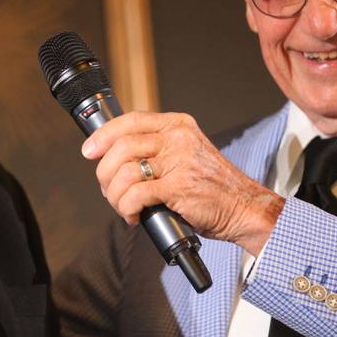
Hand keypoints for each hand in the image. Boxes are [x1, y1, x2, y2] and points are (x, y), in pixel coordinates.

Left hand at [81, 111, 283, 255]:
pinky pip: (136, 194)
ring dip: (114, 194)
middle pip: (121, 146)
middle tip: (107, 188)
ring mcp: (179, 161)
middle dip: (104, 172)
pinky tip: (133, 216)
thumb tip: (114, 157)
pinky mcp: (179, 187)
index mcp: (177, 125)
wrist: (246, 207)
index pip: (130, 120)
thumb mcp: (186, 152)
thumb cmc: (213, 185)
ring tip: (121, 206)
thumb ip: (157, 148)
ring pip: (125, 171)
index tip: (90, 151)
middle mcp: (178, 138)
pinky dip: (126, 208)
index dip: (103, 135)